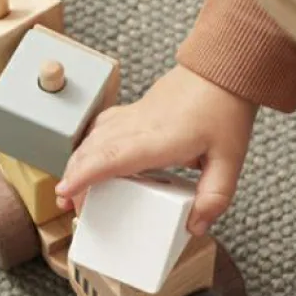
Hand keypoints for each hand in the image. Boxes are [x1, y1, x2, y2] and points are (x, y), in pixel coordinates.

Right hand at [56, 66, 256, 234]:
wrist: (221, 70)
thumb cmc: (224, 109)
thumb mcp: (230, 160)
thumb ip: (215, 196)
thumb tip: (195, 226)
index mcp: (159, 139)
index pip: (112, 157)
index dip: (85, 175)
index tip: (66, 192)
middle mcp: (138, 125)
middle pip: (93, 150)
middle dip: (73, 177)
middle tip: (66, 203)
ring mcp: (133, 115)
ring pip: (93, 137)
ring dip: (77, 162)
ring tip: (71, 187)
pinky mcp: (133, 111)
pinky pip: (101, 127)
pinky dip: (88, 145)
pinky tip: (87, 157)